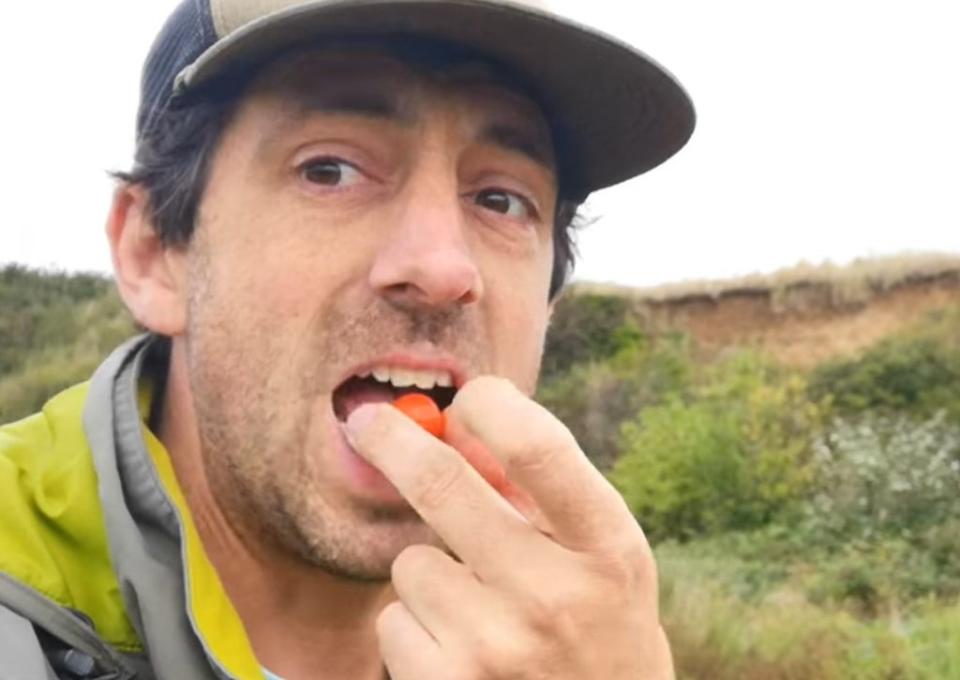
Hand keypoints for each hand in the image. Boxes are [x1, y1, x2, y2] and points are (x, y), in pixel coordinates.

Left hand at [345, 376, 673, 679]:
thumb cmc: (596, 627)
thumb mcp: (597, 557)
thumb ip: (539, 490)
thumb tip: (452, 423)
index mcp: (608, 550)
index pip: (536, 449)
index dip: (488, 406)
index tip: (465, 397)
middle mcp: (554, 597)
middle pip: (443, 483)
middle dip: (393, 440)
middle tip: (367, 422)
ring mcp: (497, 647)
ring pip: (411, 562)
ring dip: (429, 570)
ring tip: (478, 609)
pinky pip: (393, 621)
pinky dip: (415, 627)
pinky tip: (460, 651)